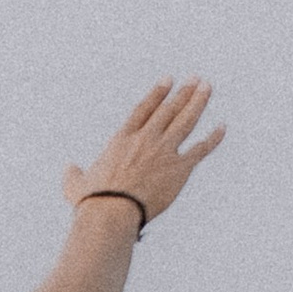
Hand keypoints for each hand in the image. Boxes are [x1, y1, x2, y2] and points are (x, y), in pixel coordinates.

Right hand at [65, 78, 225, 228]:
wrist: (111, 212)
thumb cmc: (92, 201)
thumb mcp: (75, 185)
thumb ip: (73, 174)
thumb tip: (70, 168)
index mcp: (122, 140)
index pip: (144, 109)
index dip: (158, 93)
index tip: (169, 80)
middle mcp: (145, 139)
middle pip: (169, 110)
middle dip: (183, 92)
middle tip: (196, 79)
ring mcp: (164, 152)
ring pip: (186, 121)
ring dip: (198, 102)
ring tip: (207, 88)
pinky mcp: (178, 168)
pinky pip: (200, 149)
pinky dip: (213, 138)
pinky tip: (222, 127)